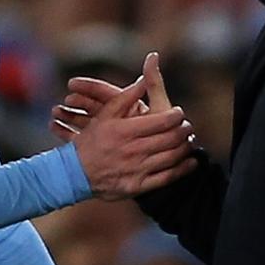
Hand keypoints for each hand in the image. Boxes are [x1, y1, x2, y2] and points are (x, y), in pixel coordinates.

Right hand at [64, 53, 196, 199]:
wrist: (74, 175)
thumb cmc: (90, 143)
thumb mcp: (105, 116)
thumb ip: (126, 96)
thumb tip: (143, 78)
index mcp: (126, 130)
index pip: (162, 121)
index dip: (176, 115)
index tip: (179, 112)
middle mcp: (133, 150)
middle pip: (170, 138)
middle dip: (184, 130)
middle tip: (189, 126)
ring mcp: (136, 169)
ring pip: (171, 157)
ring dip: (185, 147)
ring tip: (190, 141)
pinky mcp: (138, 186)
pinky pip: (166, 177)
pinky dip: (182, 169)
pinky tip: (190, 163)